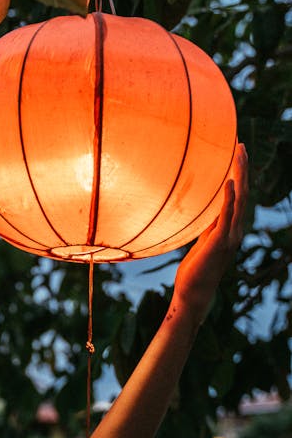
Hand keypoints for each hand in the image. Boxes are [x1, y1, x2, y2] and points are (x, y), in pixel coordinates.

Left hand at [173, 143, 247, 321]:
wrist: (193, 291)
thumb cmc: (196, 268)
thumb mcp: (203, 240)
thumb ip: (210, 225)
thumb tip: (209, 211)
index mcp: (231, 227)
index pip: (238, 195)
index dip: (239, 175)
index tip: (237, 154)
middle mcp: (235, 229)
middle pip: (243, 192)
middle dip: (242, 168)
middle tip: (241, 146)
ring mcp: (230, 235)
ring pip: (239, 200)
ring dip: (239, 176)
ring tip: (238, 155)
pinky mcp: (219, 241)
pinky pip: (225, 215)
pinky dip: (228, 198)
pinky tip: (228, 182)